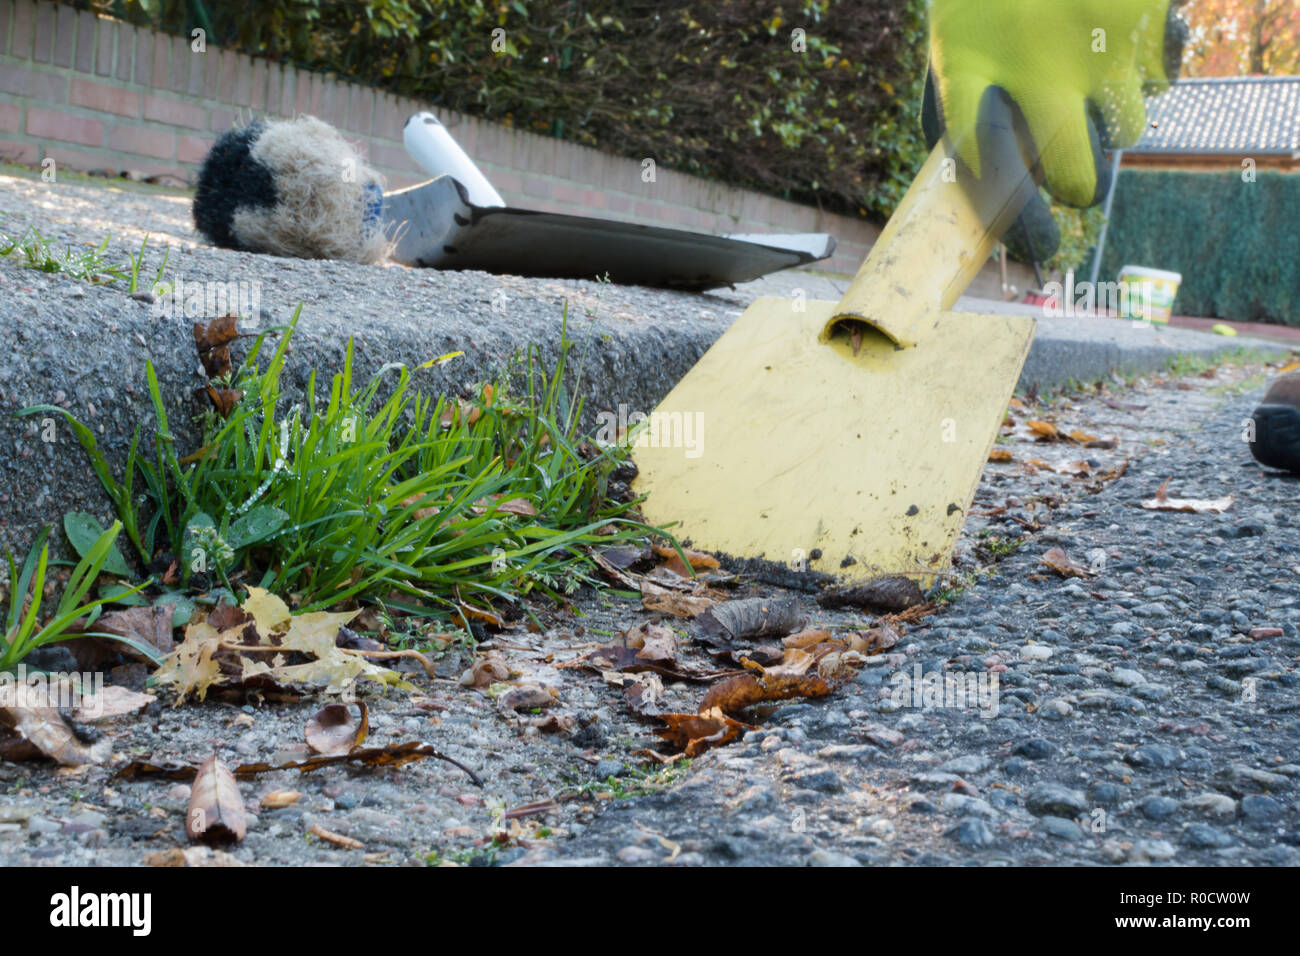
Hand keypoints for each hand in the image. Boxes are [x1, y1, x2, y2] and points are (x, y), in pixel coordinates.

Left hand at [922, 0, 1185, 261]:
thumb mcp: (950, 50)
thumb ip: (953, 119)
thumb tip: (974, 202)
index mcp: (969, 74)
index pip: (993, 177)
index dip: (1022, 223)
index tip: (1041, 250)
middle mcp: (1033, 66)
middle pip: (1078, 174)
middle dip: (1083, 187)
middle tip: (1079, 181)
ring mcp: (1094, 42)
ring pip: (1127, 130)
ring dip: (1113, 121)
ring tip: (1089, 79)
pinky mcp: (1143, 15)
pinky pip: (1162, 77)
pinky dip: (1147, 69)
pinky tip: (1118, 41)